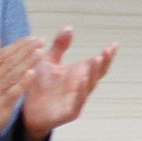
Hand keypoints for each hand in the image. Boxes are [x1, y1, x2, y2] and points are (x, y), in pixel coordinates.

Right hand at [0, 34, 41, 140]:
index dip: (16, 46)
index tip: (31, 38)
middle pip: (6, 64)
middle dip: (24, 51)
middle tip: (40, 40)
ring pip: (10, 76)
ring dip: (26, 63)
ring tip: (40, 52)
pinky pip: (11, 95)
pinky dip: (21, 83)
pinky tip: (31, 74)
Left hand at [16, 26, 115, 140]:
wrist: (27, 110)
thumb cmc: (39, 85)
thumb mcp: (47, 61)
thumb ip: (59, 46)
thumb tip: (70, 27)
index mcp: (78, 74)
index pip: (96, 64)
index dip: (106, 55)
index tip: (114, 44)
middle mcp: (80, 87)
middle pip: (97, 74)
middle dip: (104, 62)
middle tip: (108, 50)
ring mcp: (77, 100)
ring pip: (89, 87)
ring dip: (93, 74)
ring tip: (97, 60)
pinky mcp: (69, 112)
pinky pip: (77, 103)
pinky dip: (81, 92)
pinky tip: (82, 80)